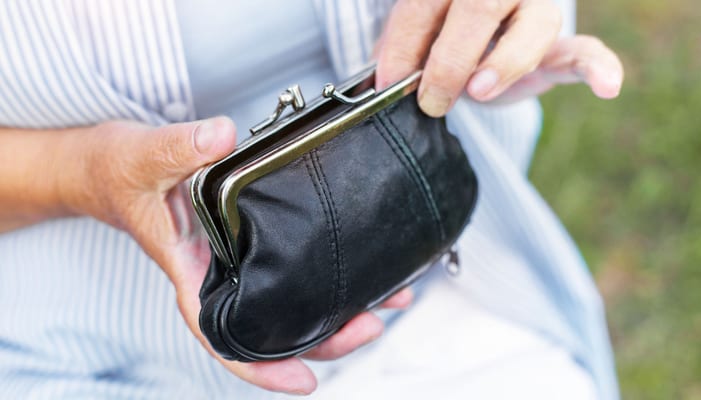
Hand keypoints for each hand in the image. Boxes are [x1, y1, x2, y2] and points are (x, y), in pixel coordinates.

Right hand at [61, 117, 412, 393]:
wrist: (111, 164)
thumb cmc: (117, 172)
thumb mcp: (141, 156)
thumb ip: (178, 147)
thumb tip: (220, 138)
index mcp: (189, 269)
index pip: (222, 334)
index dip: (261, 366)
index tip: (304, 381)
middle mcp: (217, 271)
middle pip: (271, 327)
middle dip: (324, 337)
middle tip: (371, 325)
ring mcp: (236, 257)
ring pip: (289, 299)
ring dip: (337, 307)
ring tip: (387, 299)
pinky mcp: (249, 236)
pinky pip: (291, 264)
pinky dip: (327, 269)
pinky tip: (362, 260)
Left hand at [375, 0, 622, 115]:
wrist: (486, 37)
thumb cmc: (445, 34)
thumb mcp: (420, 33)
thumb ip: (406, 44)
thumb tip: (384, 79)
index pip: (428, 2)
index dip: (404, 42)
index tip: (387, 82)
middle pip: (479, 8)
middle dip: (449, 61)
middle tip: (429, 100)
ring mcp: (536, 10)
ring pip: (533, 28)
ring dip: (504, 63)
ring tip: (478, 91)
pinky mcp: (561, 45)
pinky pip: (587, 49)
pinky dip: (599, 67)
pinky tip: (607, 84)